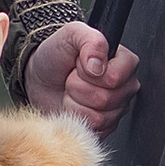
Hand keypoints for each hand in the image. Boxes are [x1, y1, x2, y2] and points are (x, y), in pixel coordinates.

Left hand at [25, 21, 139, 133]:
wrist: (39, 77)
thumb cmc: (56, 54)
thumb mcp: (71, 35)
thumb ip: (90, 41)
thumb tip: (98, 64)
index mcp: (124, 62)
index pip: (115, 77)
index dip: (89, 73)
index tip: (78, 64)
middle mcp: (125, 87)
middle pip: (106, 99)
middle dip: (78, 88)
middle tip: (71, 79)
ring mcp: (116, 109)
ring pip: (100, 117)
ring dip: (74, 103)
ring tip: (70, 92)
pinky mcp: (105, 127)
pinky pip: (93, 130)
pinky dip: (75, 118)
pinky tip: (72, 106)